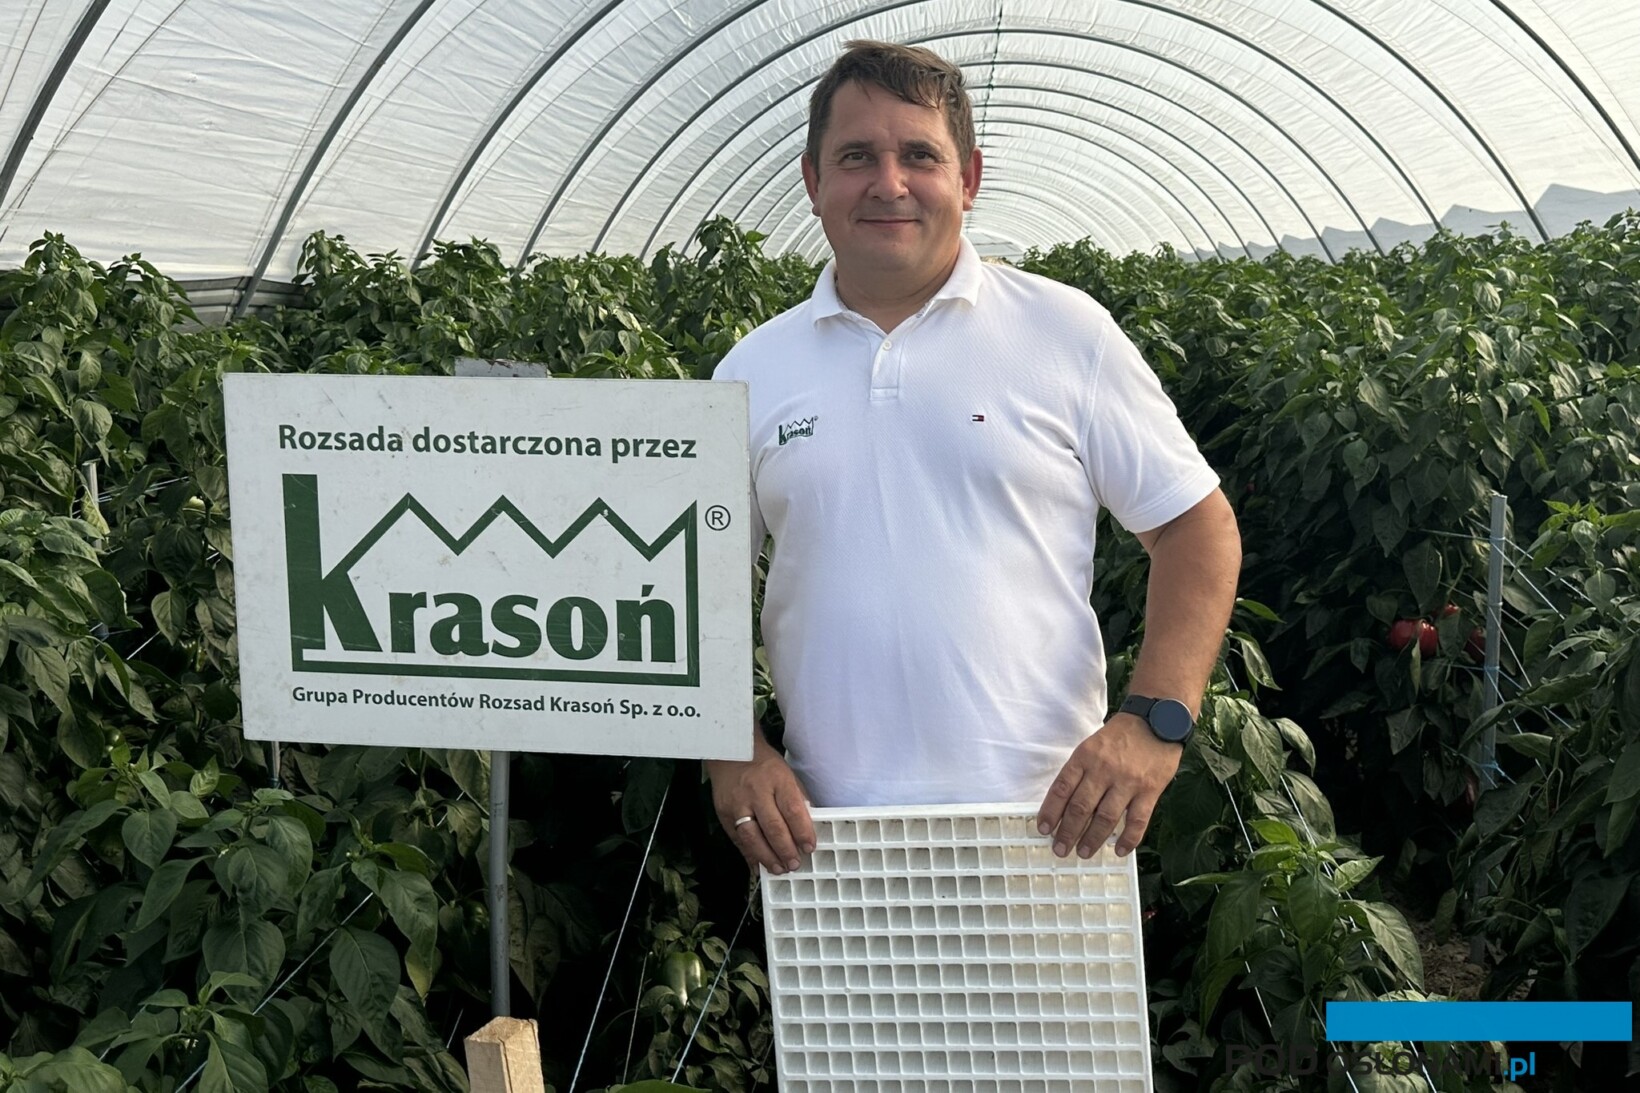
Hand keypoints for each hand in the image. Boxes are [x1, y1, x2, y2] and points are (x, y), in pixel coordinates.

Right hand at [704, 733, 815, 875]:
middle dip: (785, 850)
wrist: (730, 751)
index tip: (809, 847)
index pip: (793, 810)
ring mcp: (737, 803)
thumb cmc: (764, 764)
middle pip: (773, 827)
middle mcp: (756, 792)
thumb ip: (797, 799)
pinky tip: (758, 866)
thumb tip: (808, 828)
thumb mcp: (787, 774)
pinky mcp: (723, 813)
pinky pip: (736, 838)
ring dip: (766, 857)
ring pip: (752, 837)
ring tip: (778, 869)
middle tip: (794, 864)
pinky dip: (748, 855)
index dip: (802, 832)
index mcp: (777, 779)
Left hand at [1036, 713, 1181, 857]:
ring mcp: (1128, 781)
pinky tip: (1119, 850)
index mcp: (1086, 756)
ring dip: (1092, 839)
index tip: (1043, 829)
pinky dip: (1128, 839)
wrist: (1159, 719)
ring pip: (1106, 818)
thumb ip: (1081, 771)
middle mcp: (1104, 769)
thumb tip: (1065, 804)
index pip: (1062, 788)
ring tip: (1083, 853)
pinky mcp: (1150, 790)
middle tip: (1060, 849)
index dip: (1050, 811)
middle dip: (1068, 832)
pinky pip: (1137, 820)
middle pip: (1081, 807)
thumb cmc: (1121, 736)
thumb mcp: (1093, 744)